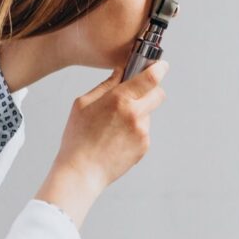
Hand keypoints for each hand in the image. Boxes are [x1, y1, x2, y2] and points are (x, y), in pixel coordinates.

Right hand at [54, 61, 168, 190]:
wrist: (82, 172)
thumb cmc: (77, 138)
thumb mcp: (83, 104)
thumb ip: (106, 85)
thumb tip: (121, 72)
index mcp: (119, 99)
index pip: (150, 77)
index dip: (159, 68)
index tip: (161, 66)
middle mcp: (135, 114)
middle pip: (159, 94)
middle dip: (152, 90)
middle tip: (137, 95)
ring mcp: (142, 132)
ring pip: (148, 114)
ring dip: (138, 114)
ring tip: (114, 127)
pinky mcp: (144, 146)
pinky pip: (143, 132)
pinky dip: (134, 132)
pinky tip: (116, 139)